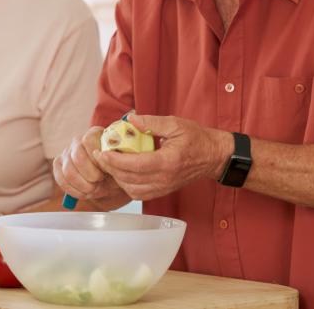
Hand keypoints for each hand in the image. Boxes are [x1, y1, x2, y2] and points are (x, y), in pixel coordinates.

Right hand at [53, 126, 130, 209]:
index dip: (96, 158)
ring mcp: (66, 152)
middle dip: (90, 175)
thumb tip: (109, 163)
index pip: (88, 140)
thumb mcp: (119, 164)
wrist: (107, 179)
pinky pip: (61, 180)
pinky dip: (73, 191)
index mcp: (94, 134)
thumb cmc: (114, 169)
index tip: (105, 170)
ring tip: (93, 189)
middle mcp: (77, 140)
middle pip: (78, 157)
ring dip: (82, 185)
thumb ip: (114, 161)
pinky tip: (84, 193)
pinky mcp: (58, 165)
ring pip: (68, 171)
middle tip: (99, 182)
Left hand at [93, 114, 231, 200]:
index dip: (115, 160)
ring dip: (117, 178)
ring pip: (132, 190)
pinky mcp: (163, 191)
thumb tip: (130, 119)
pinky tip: (122, 172)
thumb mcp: (175, 124)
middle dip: (111, 168)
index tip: (102, 152)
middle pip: (130, 179)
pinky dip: (127, 185)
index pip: (136, 165)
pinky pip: (140, 193)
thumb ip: (151, 122)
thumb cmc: (196, 138)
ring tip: (109, 163)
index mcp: (168, 161)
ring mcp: (164, 187)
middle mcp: (165, 178)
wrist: (213, 156)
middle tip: (100, 155)